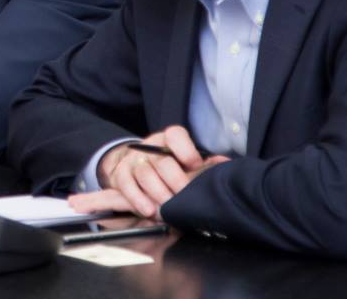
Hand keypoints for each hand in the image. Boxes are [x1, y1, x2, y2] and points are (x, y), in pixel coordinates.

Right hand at [77, 126, 229, 218]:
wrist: (139, 167)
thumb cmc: (171, 166)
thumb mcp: (187, 162)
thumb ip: (205, 164)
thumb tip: (225, 165)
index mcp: (169, 140)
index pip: (175, 135)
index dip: (186, 150)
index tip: (195, 165)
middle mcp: (150, 147)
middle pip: (162, 161)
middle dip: (175, 182)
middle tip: (184, 198)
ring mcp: (134, 160)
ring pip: (144, 174)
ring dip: (158, 194)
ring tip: (168, 209)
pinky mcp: (121, 174)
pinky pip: (126, 186)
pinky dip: (137, 199)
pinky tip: (149, 211)